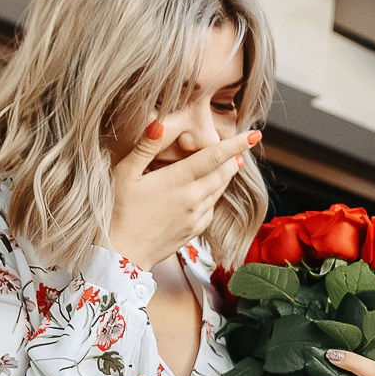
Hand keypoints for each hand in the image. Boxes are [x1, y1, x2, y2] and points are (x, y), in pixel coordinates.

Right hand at [108, 121, 260, 268]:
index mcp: (177, 180)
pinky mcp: (194, 230)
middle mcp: (192, 198)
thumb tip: (160, 122)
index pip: (215, 157)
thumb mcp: (125, 173)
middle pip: (223, 172)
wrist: (123, 253)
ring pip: (219, 190)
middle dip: (234, 157)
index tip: (255, 135)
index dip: (236, 144)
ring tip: (230, 164)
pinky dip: (214, 195)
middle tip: (241, 147)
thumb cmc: (119, 210)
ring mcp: (196, 216)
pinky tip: (208, 191)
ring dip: (226, 175)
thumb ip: (146, 147)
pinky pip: (212, 208)